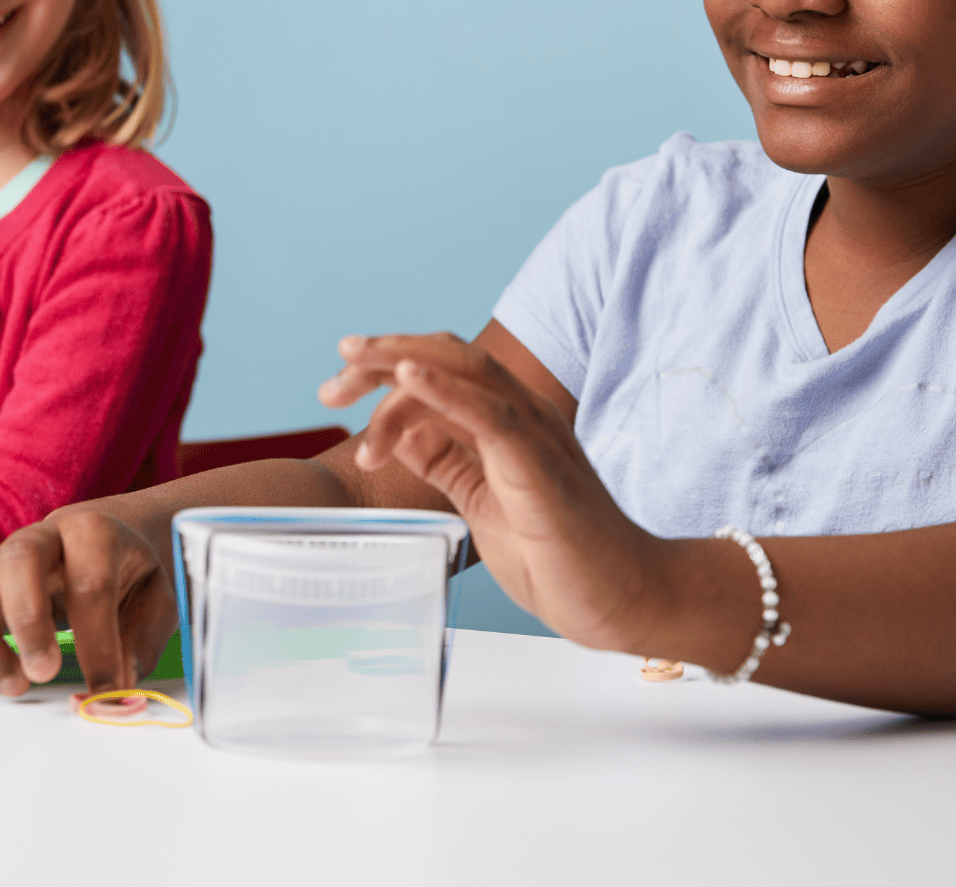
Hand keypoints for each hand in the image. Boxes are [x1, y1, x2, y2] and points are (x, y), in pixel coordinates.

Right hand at [0, 506, 178, 697]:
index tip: (107, 687)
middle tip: (43, 675)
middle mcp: (40, 537)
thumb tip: (118, 687)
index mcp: (93, 532)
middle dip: (27, 623)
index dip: (98, 642)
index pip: (90, 583)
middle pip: (17, 561)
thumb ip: (141, 641)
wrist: (104, 537)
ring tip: (12, 686)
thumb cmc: (129, 571)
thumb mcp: (157, 599)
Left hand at [331, 332, 658, 652]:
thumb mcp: (484, 504)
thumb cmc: (562, 558)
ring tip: (353, 363)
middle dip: (383, 356)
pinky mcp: (539, 464)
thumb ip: (450, 464)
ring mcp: (535, 435)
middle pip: (448, 356)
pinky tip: (407, 377)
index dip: (384, 372)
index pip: (441, 370)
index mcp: (507, 423)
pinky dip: (444, 390)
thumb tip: (404, 434)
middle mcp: (522, 415)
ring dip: (403, 362)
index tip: (336, 391)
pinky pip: (489, 413)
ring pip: (467, 370)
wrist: (625, 600)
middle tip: (331, 384)